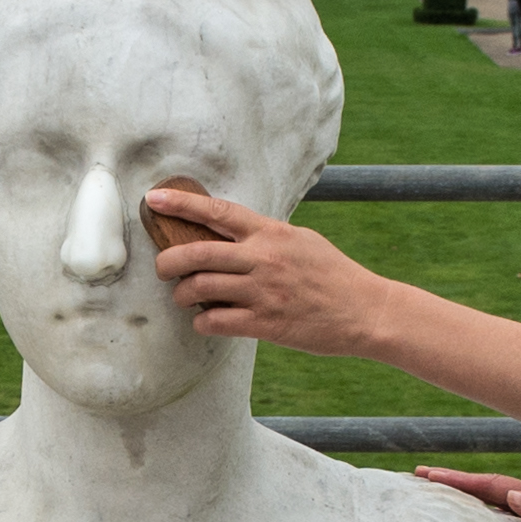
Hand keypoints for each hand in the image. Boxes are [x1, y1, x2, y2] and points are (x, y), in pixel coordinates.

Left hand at [144, 184, 399, 356]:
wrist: (366, 310)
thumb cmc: (333, 275)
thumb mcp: (302, 241)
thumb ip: (267, 237)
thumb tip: (232, 233)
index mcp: (272, 233)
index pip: (218, 212)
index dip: (182, 203)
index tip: (154, 198)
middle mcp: (264, 258)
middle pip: (197, 253)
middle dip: (168, 261)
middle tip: (162, 268)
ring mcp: (263, 291)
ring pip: (201, 288)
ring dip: (183, 295)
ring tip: (184, 297)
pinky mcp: (266, 323)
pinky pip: (216, 322)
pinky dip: (202, 322)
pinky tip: (207, 321)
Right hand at [410, 466, 520, 521]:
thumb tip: (513, 495)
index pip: (489, 485)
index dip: (457, 480)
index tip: (426, 475)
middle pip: (483, 489)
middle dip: (451, 484)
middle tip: (417, 480)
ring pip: (489, 505)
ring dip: (462, 501)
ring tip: (432, 502)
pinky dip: (478, 520)